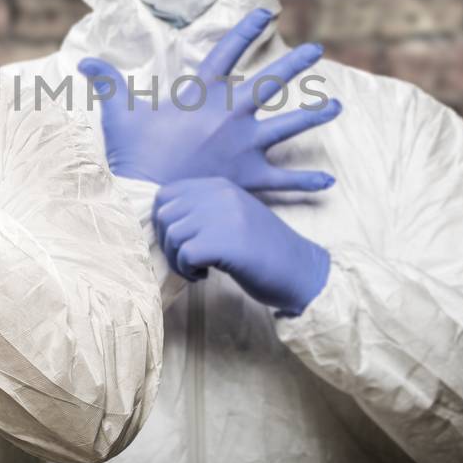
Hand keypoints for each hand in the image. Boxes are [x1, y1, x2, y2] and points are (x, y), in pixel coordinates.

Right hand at [77, 9, 341, 191]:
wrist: (147, 198)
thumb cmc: (135, 155)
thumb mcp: (119, 114)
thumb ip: (107, 84)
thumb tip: (85, 62)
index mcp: (203, 95)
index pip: (228, 52)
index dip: (247, 29)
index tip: (267, 12)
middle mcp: (231, 115)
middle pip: (271, 83)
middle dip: (296, 64)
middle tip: (317, 50)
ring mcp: (244, 146)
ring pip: (289, 126)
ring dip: (315, 116)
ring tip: (338, 107)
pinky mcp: (250, 178)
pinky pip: (284, 181)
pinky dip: (307, 183)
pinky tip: (329, 182)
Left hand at [153, 177, 330, 315]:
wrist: (301, 270)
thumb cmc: (264, 250)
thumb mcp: (233, 217)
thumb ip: (203, 212)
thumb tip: (161, 223)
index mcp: (220, 186)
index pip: (166, 195)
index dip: (164, 222)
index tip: (180, 241)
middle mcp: (220, 195)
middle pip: (164, 215)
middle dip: (168, 243)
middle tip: (188, 260)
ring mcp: (223, 217)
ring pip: (171, 236)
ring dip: (178, 260)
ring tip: (199, 269)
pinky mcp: (225, 243)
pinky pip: (184, 255)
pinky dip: (188, 271)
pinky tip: (206, 276)